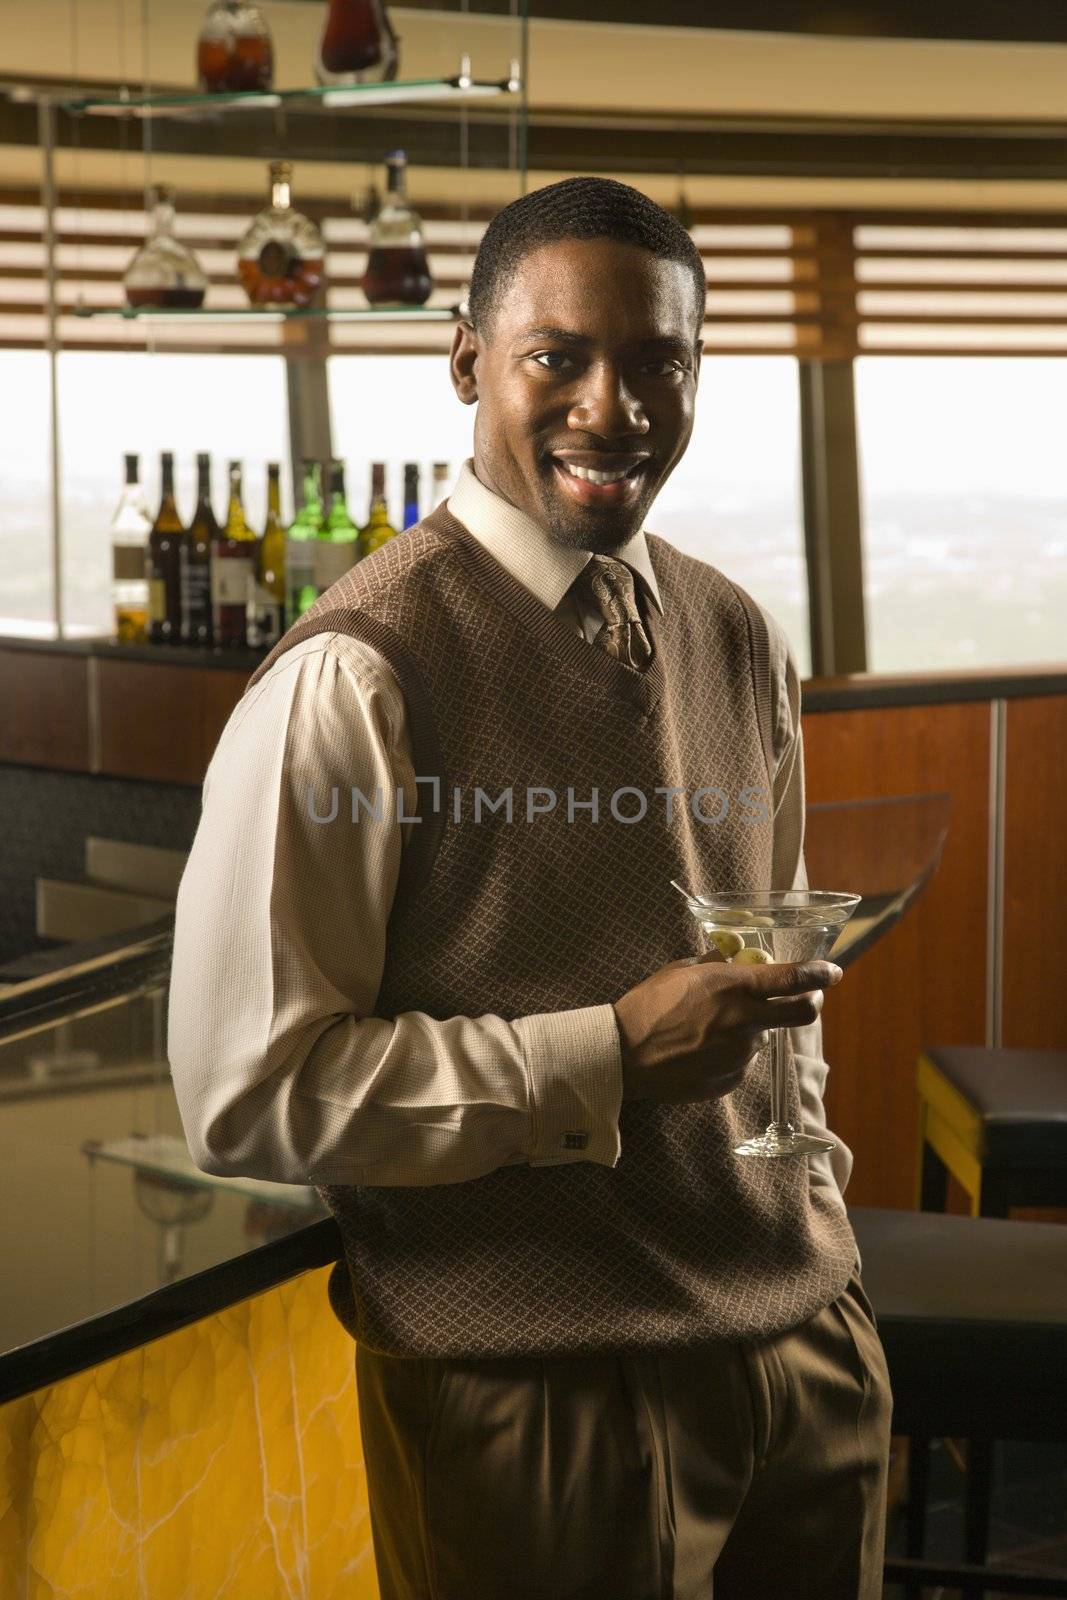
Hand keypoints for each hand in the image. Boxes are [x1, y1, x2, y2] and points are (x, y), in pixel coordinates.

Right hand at [612, 949, 842, 1105]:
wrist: (623, 1057)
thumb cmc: (647, 1007)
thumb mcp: (680, 971)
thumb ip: (714, 964)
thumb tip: (733, 956)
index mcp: (734, 988)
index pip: (794, 980)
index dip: (819, 974)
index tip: (832, 972)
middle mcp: (745, 1022)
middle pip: (802, 1014)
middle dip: (812, 1004)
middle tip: (806, 999)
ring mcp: (740, 1055)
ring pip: (762, 1038)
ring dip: (749, 1031)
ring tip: (709, 1030)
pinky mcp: (730, 1080)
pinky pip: (741, 1063)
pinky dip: (730, 1054)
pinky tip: (700, 1050)